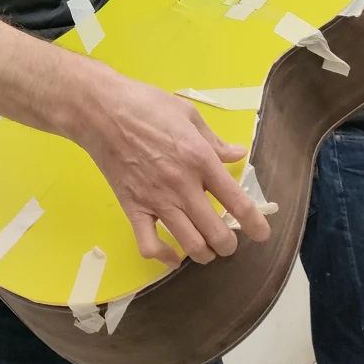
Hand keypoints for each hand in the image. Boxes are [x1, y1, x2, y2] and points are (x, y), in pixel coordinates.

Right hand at [81, 72, 270, 267]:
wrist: (101, 111)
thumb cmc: (146, 105)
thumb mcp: (188, 114)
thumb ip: (214, 140)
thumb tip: (237, 154)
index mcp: (200, 159)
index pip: (236, 201)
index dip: (255, 223)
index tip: (263, 234)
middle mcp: (182, 186)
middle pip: (216, 232)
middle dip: (229, 244)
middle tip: (229, 242)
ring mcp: (156, 200)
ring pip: (189, 244)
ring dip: (204, 253)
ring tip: (206, 250)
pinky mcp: (132, 208)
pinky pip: (150, 245)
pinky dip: (164, 258)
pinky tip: (172, 256)